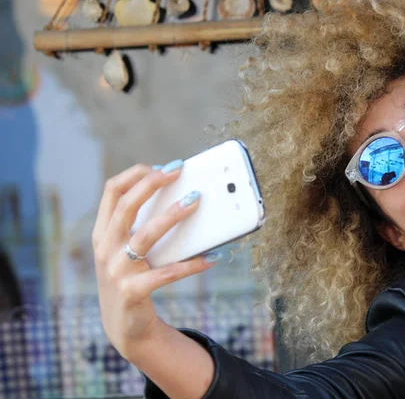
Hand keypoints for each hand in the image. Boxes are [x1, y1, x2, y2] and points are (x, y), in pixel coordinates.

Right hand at [92, 160, 216, 358]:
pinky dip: (191, 264)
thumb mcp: (126, 252)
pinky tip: (210, 257)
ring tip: (195, 201)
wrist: (125, 327)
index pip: (111, 192)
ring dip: (172, 215)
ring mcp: (116, 271)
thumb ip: (140, 227)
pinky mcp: (133, 292)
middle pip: (126, 206)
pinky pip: (166, 273)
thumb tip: (180, 197)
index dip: (134, 174)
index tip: (160, 167)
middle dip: (151, 184)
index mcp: (103, 233)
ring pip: (145, 235)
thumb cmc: (132, 279)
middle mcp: (105, 249)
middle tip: (177, 171)